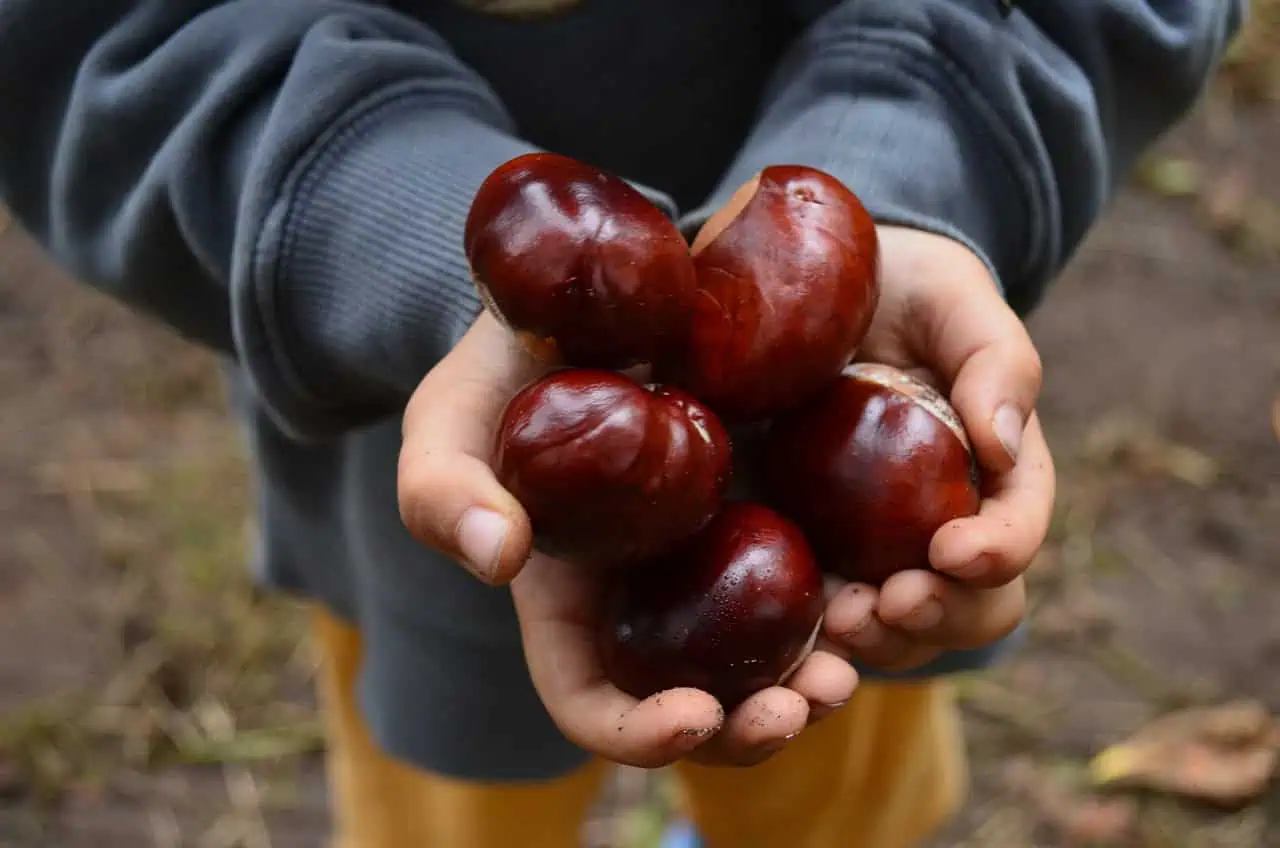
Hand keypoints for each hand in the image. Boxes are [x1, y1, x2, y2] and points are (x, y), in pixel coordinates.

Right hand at [397, 312, 857, 768]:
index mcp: (567, 608)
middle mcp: (646, 604)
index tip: (693, 714)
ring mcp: (711, 563)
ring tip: (848, 664)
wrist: (587, 296)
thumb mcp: (448, 418)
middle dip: (750, 727)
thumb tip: (500, 556)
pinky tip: (879, 586)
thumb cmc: (500, 368)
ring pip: (766, 658)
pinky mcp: (769, 514)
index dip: (638, 733)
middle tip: (805, 700)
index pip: (593, 705)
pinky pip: (813, 578)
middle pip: (698, 706)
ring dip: (810, 682)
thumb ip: (445, 488)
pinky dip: (845, 602)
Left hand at [820, 226, 1055, 671]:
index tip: (953, 550)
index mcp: (993, 474)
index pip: (1017, 530)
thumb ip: (995, 361)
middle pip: (966, 606)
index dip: (996, 553)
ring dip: (875, 641)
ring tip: (837, 623)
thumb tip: (1004, 444)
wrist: (818, 290)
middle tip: (888, 603)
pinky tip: (783, 630)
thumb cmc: (904, 289)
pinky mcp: (805, 548)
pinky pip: (815, 617)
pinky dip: (808, 639)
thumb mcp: (953, 302)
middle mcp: (938, 525)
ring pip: (896, 631)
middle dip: (937, 617)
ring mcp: (870, 547)